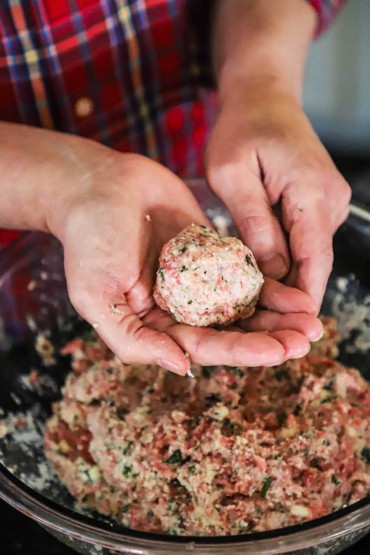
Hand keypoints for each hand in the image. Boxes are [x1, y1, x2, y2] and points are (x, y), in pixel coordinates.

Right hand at [49, 148, 321, 373]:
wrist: (97, 185)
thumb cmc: (89, 241)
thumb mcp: (96, 296)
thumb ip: (133, 339)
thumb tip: (182, 366)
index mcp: (157, 326)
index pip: (205, 346)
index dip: (242, 351)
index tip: (277, 351)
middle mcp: (182, 308)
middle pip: (232, 331)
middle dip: (270, 338)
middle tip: (305, 340)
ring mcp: (199, 280)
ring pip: (244, 305)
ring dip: (278, 315)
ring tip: (311, 320)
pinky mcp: (212, 252)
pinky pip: (245, 271)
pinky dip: (270, 283)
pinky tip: (295, 290)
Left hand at [205, 82, 350, 309]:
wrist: (264, 97)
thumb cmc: (242, 129)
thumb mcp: (232, 173)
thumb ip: (254, 222)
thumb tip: (272, 271)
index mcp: (311, 190)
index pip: (316, 256)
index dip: (305, 297)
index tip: (294, 331)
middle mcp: (329, 200)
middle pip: (315, 261)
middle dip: (294, 298)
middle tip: (268, 334)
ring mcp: (327, 203)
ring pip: (308, 254)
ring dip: (287, 281)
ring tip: (258, 313)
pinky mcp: (317, 205)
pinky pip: (303, 241)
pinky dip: (285, 261)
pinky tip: (261, 278)